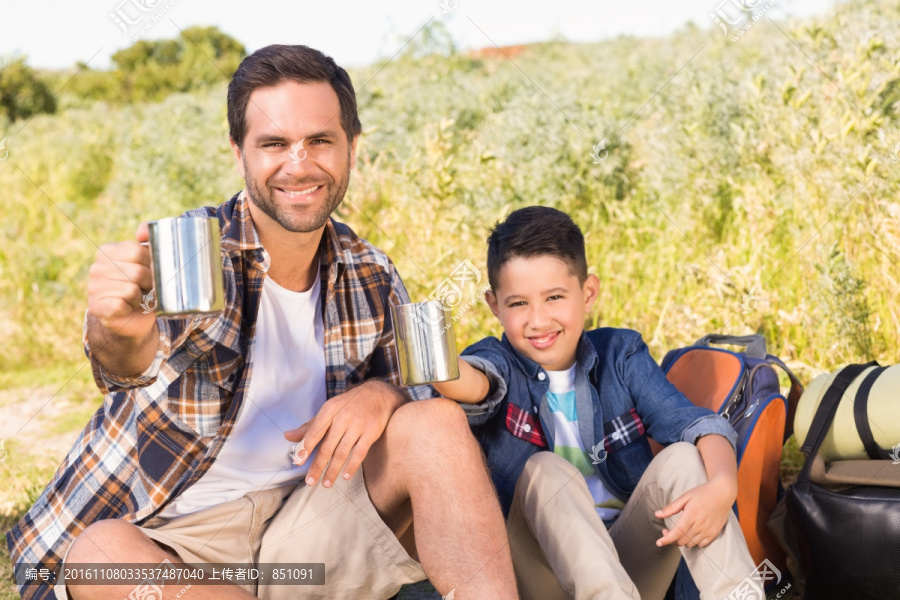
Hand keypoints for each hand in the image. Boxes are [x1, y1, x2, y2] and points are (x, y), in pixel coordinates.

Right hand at [87, 222, 155, 339]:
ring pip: (132, 290)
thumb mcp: (150, 259)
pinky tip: (127, 308)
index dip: (151, 264)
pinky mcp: (96, 307)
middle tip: (144, 288)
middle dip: (149, 283)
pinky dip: (131, 308)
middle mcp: (96, 268)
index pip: (137, 251)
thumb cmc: (145, 285)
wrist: (137, 317)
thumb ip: (149, 237)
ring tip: (136, 298)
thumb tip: (141, 232)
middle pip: (137, 272)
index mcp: (107, 251)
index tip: (149, 272)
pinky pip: (123, 305)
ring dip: (141, 297)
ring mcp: (93, 288)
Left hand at [284, 380, 405, 487]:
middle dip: (317, 466)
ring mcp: (359, 425)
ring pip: (342, 452)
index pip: (315, 432)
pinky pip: (360, 452)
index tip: (298, 462)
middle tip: (310, 481)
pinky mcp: (372, 432)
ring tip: (326, 483)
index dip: (305, 448)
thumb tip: (288, 437)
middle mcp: (343, 417)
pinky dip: (352, 466)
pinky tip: (345, 476)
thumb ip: (310, 426)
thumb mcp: (330, 409)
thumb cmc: (350, 404)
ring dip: (333, 470)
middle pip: (327, 446)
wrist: (380, 393)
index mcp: (330, 409)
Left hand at [653, 476, 735, 547]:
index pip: (676, 533)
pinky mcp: (714, 533)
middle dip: (671, 539)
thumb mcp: (685, 497)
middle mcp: (700, 525)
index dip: (666, 540)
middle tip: (667, 531)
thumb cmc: (702, 493)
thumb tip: (657, 515)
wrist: (723, 493)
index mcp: (691, 515)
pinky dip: (693, 542)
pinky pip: (701, 544)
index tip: (658, 543)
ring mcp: (708, 530)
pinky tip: (691, 533)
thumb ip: (671, 508)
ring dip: (682, 541)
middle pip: (681, 541)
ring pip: (690, 544)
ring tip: (679, 531)